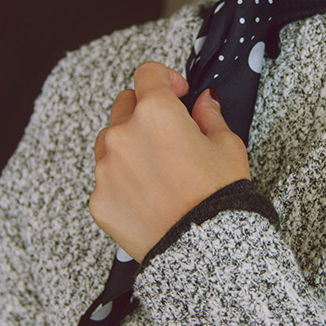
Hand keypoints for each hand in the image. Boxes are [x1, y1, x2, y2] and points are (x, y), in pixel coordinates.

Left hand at [90, 61, 250, 259]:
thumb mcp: (227, 147)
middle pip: (124, 104)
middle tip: (168, 132)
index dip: (164, 78)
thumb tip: (204, 102)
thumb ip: (210, 116)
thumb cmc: (219, 198)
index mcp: (156, 114)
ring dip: (129, 145)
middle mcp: (123, 135)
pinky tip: (149, 196)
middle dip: (144, 110)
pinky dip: (123, 181)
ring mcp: (106, 169)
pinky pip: (106, 179)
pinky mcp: (99, 199)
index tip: (175, 91)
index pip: (147, 74)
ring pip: (110, 142)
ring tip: (159, 170)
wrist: (205, 251)